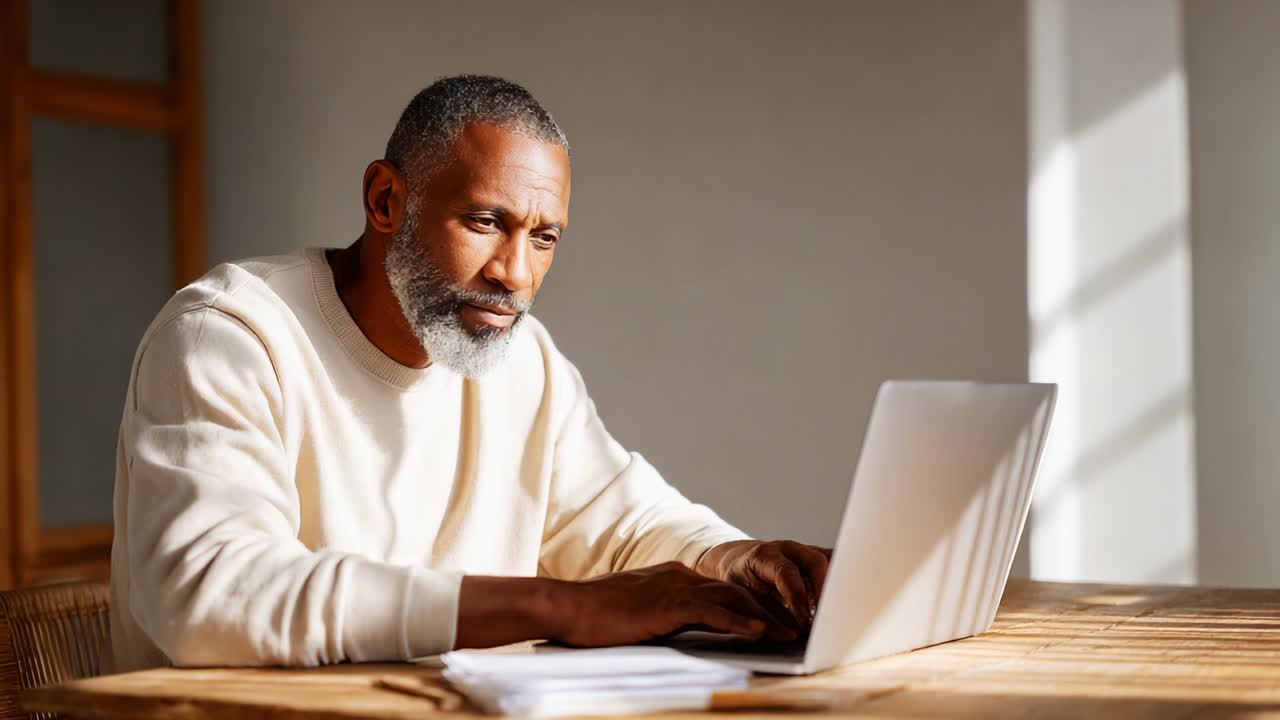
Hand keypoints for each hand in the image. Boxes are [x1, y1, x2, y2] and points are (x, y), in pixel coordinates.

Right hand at [553, 561, 797, 646]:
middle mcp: (679, 576)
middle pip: (734, 590)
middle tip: (793, 624)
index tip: (772, 617)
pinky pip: (715, 612)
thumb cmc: (594, 616)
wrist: (568, 607)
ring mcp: (675, 587)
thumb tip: (681, 629)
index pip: (720, 587)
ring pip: (732, 599)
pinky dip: (742, 622)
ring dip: (764, 617)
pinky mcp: (670, 604)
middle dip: (766, 607)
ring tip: (789, 633)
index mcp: (671, 576)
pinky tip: (761, 632)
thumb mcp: (636, 611)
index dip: (749, 602)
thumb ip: (663, 614)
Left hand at [695, 540, 832, 628]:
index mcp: (764, 555)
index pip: (787, 573)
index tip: (804, 622)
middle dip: (823, 592)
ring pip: (830, 561)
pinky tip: (839, 603)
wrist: (735, 560)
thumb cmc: (737, 580)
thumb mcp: (740, 595)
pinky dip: (839, 582)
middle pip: (815, 562)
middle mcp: (787, 548)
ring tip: (835, 613)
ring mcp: (803, 550)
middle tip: (826, 619)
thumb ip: (763, 610)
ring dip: (835, 588)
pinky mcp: (815, 556)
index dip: (798, 598)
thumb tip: (788, 632)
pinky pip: (834, 564)